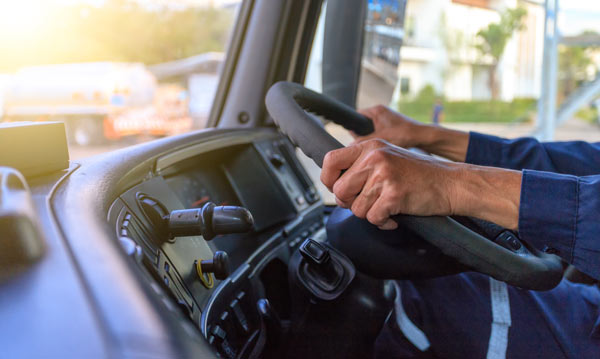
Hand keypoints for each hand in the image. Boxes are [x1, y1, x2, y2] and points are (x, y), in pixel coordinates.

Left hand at [320, 139, 522, 229]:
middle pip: (339, 191)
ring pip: (356, 208)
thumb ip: (362, 165)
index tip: (338, 190)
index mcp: (370, 146)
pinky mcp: (394, 193)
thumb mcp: (387, 158)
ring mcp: (384, 174)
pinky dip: (383, 222)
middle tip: (369, 203)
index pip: (330, 160)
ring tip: (387, 207)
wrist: (451, 183)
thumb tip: (334, 183)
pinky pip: (373, 218)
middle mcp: (374, 157)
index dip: (328, 180)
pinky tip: (394, 216)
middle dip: (351, 203)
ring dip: (370, 214)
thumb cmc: (419, 175)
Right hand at [355, 105, 469, 161]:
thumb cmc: (404, 134)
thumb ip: (363, 141)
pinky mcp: (392, 126)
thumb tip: (350, 146)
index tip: (353, 137)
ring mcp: (387, 118)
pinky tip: (382, 146)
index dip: (353, 126)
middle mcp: (381, 112)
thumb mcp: (380, 139)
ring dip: (371, 138)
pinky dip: (379, 139)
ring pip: (371, 129)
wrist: (423, 137)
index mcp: (376, 110)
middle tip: (364, 144)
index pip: (357, 115)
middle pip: (363, 123)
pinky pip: (379, 132)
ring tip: (375, 145)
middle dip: (362, 134)